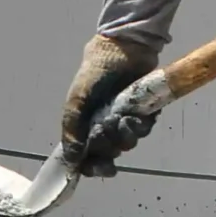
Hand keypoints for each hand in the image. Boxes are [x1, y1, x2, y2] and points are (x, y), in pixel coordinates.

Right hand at [60, 34, 160, 176]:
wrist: (122, 49)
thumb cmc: (95, 73)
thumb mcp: (76, 101)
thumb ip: (71, 130)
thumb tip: (71, 160)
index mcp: (86, 128)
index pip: (89, 158)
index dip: (94, 167)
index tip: (99, 168)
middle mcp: (106, 128)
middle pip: (110, 154)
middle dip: (108, 146)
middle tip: (104, 128)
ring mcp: (125, 122)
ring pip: (128, 144)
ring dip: (124, 136)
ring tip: (121, 118)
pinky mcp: (144, 114)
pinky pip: (144, 130)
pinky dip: (139, 126)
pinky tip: (133, 114)